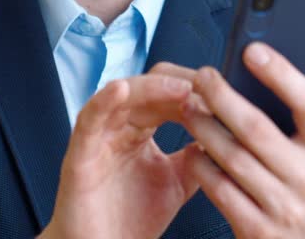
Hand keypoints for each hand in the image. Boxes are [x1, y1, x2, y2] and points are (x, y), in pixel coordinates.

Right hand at [39, 74, 204, 238]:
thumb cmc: (131, 220)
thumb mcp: (178, 182)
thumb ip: (197, 157)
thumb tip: (225, 133)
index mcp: (139, 130)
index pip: (166, 95)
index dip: (193, 91)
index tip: (220, 95)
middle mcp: (117, 128)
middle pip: (146, 87)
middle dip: (178, 84)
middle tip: (206, 87)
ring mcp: (97, 138)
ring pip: (120, 97)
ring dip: (150, 88)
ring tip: (178, 87)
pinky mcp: (78, 155)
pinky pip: (88, 120)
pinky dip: (102, 102)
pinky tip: (120, 89)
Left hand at [179, 43, 304, 238]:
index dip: (281, 73)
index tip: (252, 50)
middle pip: (257, 128)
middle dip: (223, 97)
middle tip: (203, 75)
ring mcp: (282, 207)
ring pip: (232, 157)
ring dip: (204, 127)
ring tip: (189, 106)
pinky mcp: (256, 229)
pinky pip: (219, 190)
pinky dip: (202, 165)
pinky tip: (193, 147)